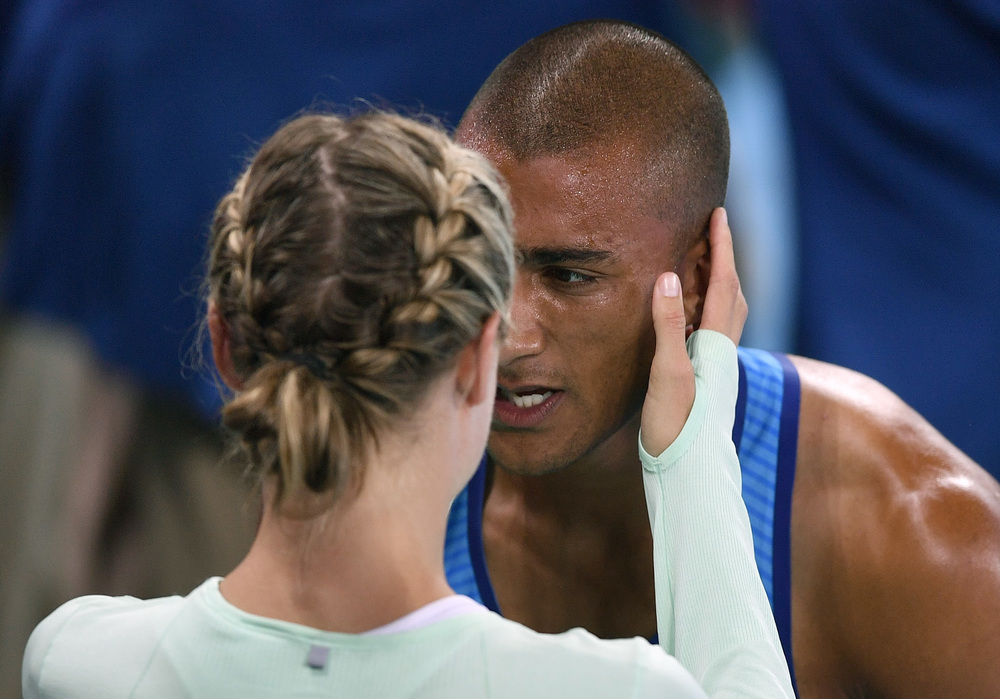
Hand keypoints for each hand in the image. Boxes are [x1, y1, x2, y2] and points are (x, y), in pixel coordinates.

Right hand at [640, 208, 745, 454]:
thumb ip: (668, 324)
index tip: (719, 214)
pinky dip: (709, 306)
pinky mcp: (709, 379)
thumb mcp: (668, 374)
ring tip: (705, 262)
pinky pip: (715, 329)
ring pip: (728, 312)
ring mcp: (718, 367)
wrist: (689, 473)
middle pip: (732, 293)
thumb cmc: (676, 427)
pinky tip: (692, 313)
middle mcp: (723, 352)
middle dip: (725, 259)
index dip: (721, 247)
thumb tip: (666, 275)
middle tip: (715, 230)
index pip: (722, 283)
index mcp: (715, 344)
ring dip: (721, 281)